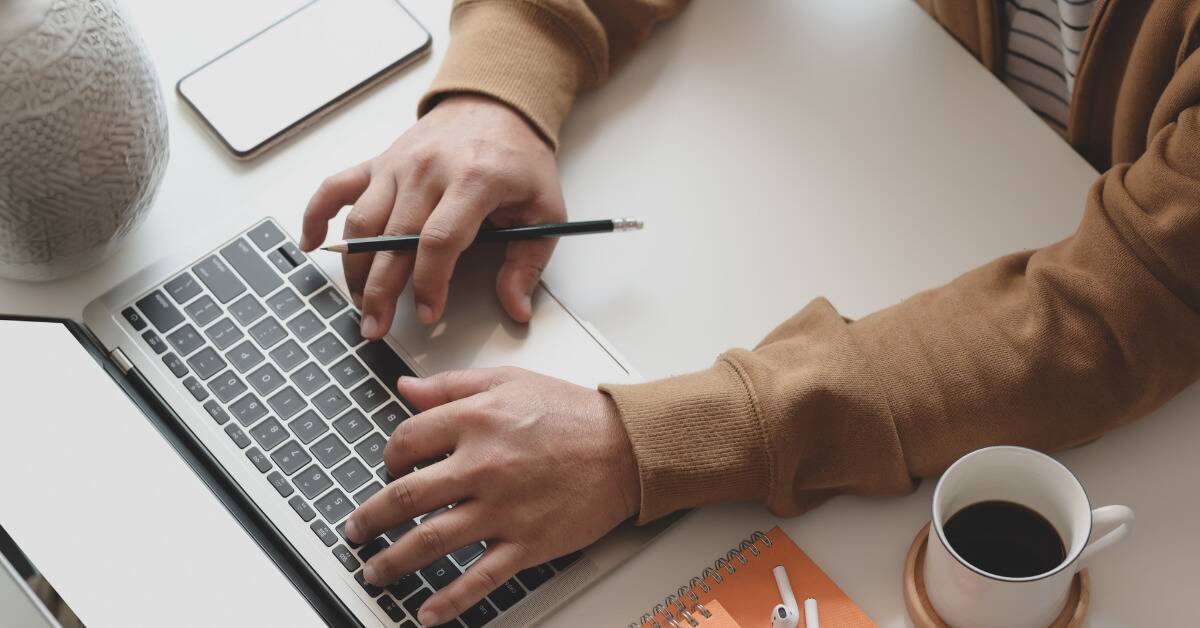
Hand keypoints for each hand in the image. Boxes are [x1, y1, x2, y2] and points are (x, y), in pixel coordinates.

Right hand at [300, 95, 565, 335]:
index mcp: (474, 180)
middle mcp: (429, 170)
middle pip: (393, 239)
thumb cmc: (519, 160)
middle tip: (377, 327)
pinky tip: (311, 244)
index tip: (429, 313)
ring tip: (361, 303)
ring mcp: (398, 165)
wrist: (496, 105)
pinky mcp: (379, 161)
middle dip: (381, 291)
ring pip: (362, 222)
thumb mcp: (545, 209)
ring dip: (354, 268)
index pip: (440, 240)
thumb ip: (528, 262)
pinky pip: (336, 187)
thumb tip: (516, 308)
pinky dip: (316, 214)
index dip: (429, 283)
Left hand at [343, 368, 639, 625]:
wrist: (628, 448)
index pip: (406, 441)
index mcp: (476, 421)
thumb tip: (406, 388)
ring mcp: (503, 509)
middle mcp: (483, 465)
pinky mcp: (526, 543)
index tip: (388, 468)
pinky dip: (448, 600)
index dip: (389, 456)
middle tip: (356, 529)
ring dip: (393, 561)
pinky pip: (478, 578)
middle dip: (369, 518)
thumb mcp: (510, 381)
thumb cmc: (573, 413)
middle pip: (404, 497)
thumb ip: (453, 385)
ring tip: (374, 572)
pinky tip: (427, 611)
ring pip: (430, 541)